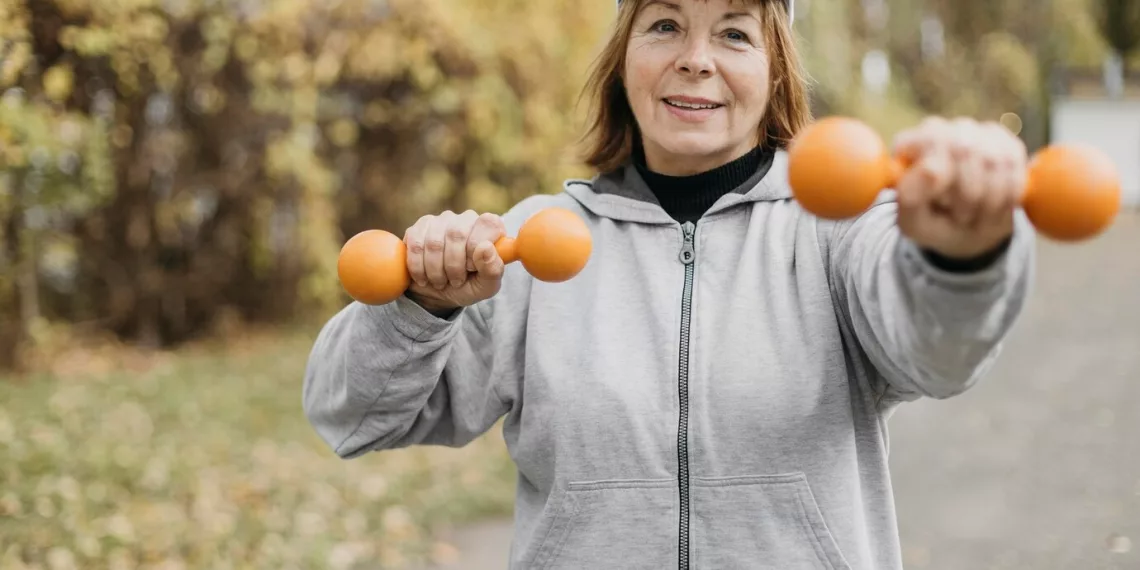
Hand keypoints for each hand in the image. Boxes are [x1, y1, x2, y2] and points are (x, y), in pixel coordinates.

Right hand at [403, 210, 506, 314]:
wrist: (440, 293)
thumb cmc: (469, 285)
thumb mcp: (486, 286)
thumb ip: (493, 269)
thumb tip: (486, 248)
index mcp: (489, 228)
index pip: (487, 223)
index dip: (477, 248)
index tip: (472, 268)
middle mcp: (466, 218)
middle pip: (456, 234)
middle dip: (454, 265)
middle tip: (456, 282)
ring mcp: (441, 220)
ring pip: (434, 242)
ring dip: (435, 270)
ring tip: (441, 281)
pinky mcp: (419, 227)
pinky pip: (415, 245)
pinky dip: (418, 268)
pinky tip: (424, 277)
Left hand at [892, 117, 1026, 259]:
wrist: (966, 231)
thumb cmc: (932, 223)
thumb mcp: (912, 221)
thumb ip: (910, 198)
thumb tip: (930, 170)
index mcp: (910, 143)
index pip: (930, 142)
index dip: (941, 176)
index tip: (941, 202)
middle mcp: (943, 129)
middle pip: (964, 149)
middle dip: (967, 195)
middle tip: (961, 217)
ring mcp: (976, 132)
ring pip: (994, 159)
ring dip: (988, 200)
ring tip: (977, 214)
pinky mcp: (1007, 143)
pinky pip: (1016, 166)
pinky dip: (1008, 196)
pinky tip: (994, 208)